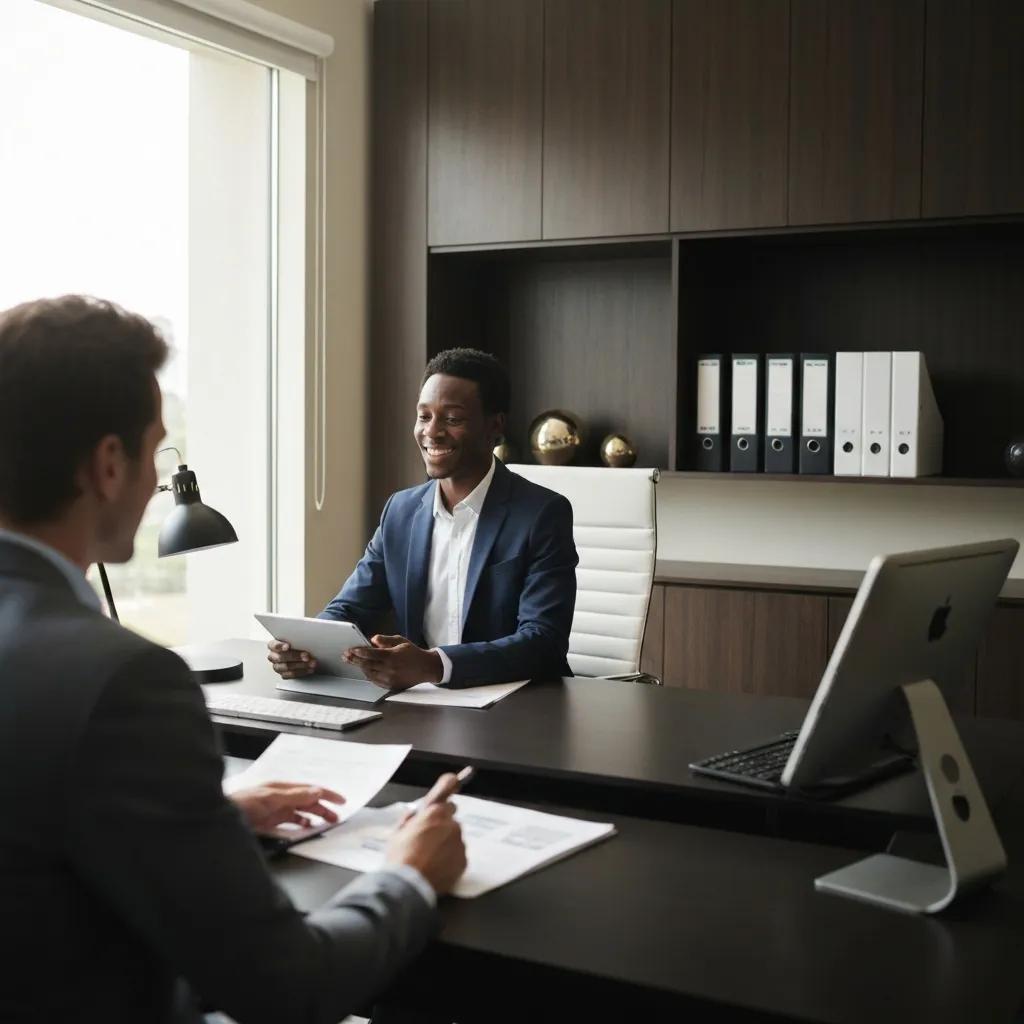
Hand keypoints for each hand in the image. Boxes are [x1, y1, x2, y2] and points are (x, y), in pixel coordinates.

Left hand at [230, 781, 343, 834]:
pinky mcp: (271, 823)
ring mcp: (276, 810)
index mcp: (282, 787)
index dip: (327, 794)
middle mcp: (281, 797)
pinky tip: (306, 829)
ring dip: (314, 817)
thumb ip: (294, 796)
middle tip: (336, 817)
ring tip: (325, 824)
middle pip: (308, 801)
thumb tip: (316, 791)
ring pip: (302, 813)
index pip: (310, 789)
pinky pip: (291, 823)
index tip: (341, 801)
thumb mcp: (270, 798)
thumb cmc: (240, 803)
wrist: (218, 818)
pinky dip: (301, 825)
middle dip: (324, 808)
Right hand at [267, 640, 315, 678]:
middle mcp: (273, 656)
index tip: (287, 646)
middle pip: (281, 657)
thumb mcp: (295, 640)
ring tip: (311, 663)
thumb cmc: (296, 645)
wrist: (300, 654)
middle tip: (306, 656)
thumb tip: (305, 638)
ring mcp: (277, 666)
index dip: (280, 646)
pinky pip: (291, 675)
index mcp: (273, 645)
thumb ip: (296, 640)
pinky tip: (309, 669)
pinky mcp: (283, 674)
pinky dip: (302, 672)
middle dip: (295, 656)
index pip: (273, 645)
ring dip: (301, 665)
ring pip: (286, 667)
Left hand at [344, 634, 443, 689]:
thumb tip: (372, 640)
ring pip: (369, 673)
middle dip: (355, 660)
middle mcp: (390, 669)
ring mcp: (390, 679)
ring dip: (360, 667)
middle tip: (346, 656)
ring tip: (352, 661)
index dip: (359, 652)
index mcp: (392, 656)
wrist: (426, 668)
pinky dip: (368, 674)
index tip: (351, 650)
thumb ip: (385, 640)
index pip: (371, 654)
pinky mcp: (391, 686)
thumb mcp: (400, 641)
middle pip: (367, 664)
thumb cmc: (413, 652)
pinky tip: (364, 669)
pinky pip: (375, 680)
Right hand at [386, 776, 466, 894]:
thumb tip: (415, 814)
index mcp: (434, 812)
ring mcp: (459, 843)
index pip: (448, 785)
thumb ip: (410, 818)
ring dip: (446, 843)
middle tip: (428, 838)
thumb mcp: (398, 832)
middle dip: (442, 823)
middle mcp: (450, 824)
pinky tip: (437, 867)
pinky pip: (458, 854)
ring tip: (430, 858)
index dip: (449, 785)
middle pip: (451, 817)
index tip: (454, 782)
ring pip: (454, 837)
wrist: (408, 885)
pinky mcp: (463, 860)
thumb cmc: (400, 857)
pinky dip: (451, 858)